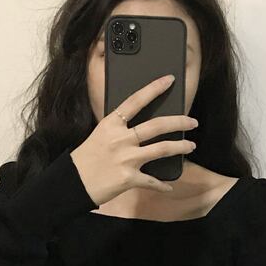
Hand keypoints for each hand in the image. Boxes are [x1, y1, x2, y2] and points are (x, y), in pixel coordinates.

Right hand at [70, 74, 197, 207]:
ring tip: (191, 146)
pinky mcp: (129, 178)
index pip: (136, 101)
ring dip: (180, 147)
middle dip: (179, 122)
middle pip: (157, 126)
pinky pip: (152, 181)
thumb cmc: (85, 158)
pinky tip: (169, 186)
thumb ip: (119, 129)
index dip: (154, 89)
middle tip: (192, 121)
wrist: (73, 182)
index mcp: (111, 124)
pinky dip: (163, 185)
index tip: (170, 80)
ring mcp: (127, 159)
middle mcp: (121, 139)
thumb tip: (140, 128)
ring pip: (162, 149)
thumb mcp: (99, 135)